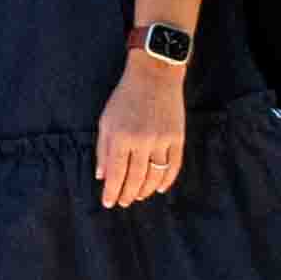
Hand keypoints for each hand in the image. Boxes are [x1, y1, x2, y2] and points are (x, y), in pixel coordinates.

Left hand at [94, 53, 187, 208]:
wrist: (155, 76)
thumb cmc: (125, 98)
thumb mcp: (106, 121)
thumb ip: (103, 150)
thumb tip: (102, 176)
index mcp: (120, 136)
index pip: (116, 172)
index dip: (112, 191)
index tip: (109, 203)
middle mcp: (142, 141)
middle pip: (136, 177)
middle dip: (128, 194)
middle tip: (124, 203)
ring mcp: (162, 140)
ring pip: (155, 175)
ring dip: (146, 190)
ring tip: (138, 197)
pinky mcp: (179, 138)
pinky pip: (174, 166)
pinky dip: (167, 180)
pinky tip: (159, 188)